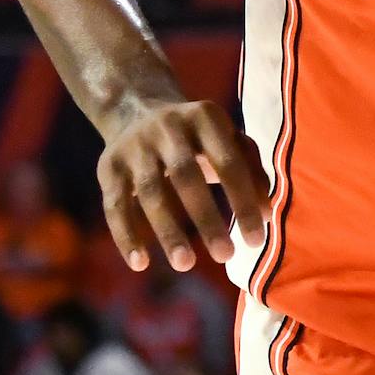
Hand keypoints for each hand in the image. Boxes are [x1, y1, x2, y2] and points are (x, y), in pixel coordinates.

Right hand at [98, 99, 268, 272]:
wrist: (136, 110)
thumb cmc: (197, 138)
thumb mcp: (227, 140)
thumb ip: (251, 170)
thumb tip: (266, 214)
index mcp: (205, 118)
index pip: (229, 163)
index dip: (244, 201)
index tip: (256, 241)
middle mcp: (168, 128)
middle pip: (187, 176)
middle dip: (207, 218)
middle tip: (226, 255)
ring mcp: (135, 146)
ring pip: (150, 192)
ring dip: (167, 231)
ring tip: (186, 265)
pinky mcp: (109, 166)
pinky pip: (115, 205)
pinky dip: (126, 235)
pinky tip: (141, 264)